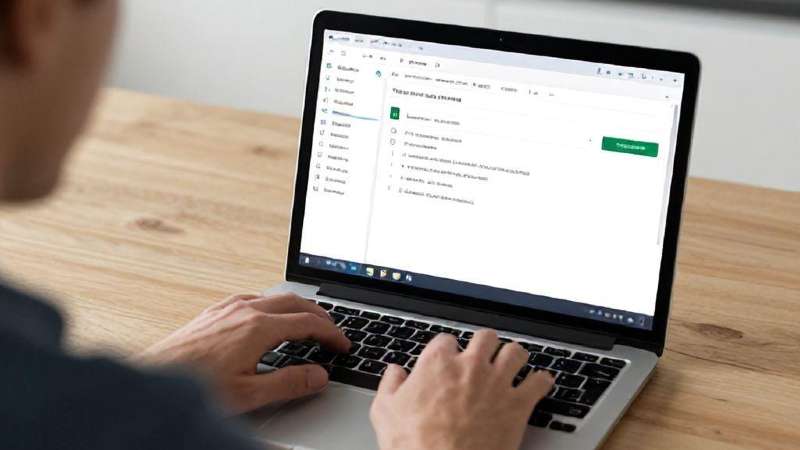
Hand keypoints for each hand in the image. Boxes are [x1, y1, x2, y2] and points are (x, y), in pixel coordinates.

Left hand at [138, 293, 349, 413]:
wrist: (153, 379)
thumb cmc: (196, 388)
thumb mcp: (249, 393)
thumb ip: (289, 383)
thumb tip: (319, 375)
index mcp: (258, 328)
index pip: (308, 323)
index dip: (331, 334)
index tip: (343, 345)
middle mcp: (244, 310)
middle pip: (295, 302)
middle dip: (320, 316)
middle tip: (334, 332)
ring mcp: (228, 308)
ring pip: (274, 297)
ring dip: (297, 308)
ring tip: (309, 323)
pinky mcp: (214, 312)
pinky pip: (253, 299)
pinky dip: (273, 306)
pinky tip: (270, 318)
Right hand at [370, 330, 553, 449]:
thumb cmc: (415, 445)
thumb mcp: (385, 412)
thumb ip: (390, 385)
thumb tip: (394, 372)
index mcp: (438, 364)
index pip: (446, 340)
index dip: (447, 350)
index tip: (449, 358)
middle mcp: (470, 367)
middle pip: (485, 337)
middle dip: (485, 344)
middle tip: (484, 354)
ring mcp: (497, 383)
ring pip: (516, 351)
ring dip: (514, 356)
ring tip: (513, 362)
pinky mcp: (518, 405)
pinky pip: (540, 382)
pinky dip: (541, 381)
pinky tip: (538, 383)